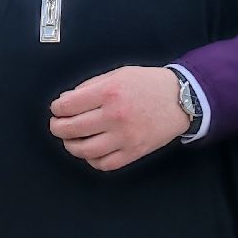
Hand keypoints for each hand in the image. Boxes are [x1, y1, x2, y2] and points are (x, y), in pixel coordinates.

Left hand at [47, 65, 189, 171]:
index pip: (68, 105)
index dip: (57, 108)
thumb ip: (91, 86)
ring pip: (85, 150)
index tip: (57, 109)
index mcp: (109, 92)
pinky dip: (92, 160)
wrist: (181, 99)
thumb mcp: (118, 74)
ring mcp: (124, 137)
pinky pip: (105, 164)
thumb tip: (66, 100)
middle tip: (57, 125)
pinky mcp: (134, 152)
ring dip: (71, 146)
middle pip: (72, 129)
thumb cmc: (148, 84)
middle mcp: (115, 116)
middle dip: (58, 127)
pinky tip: (90, 152)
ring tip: (70, 140)